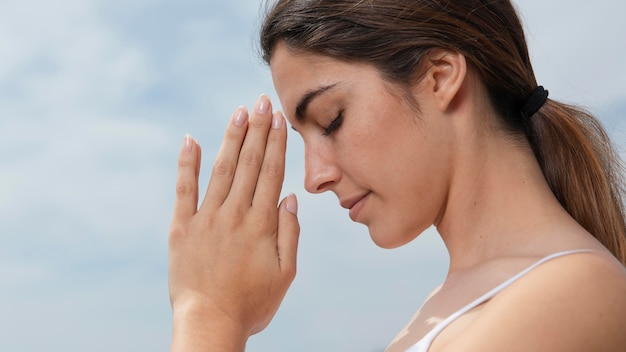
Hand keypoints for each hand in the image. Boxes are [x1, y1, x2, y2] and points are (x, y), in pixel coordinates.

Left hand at [168, 95, 299, 350]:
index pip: (271, 173)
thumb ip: (290, 232)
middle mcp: (234, 214)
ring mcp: (206, 218)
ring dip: (231, 138)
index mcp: (261, 224)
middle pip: (249, 163)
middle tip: (262, 101)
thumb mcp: (285, 273)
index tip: (279, 118)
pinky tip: (192, 140)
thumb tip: (290, 196)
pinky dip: (188, 163)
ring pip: (221, 169)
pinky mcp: (181, 227)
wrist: (209, 323)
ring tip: (239, 112)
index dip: (276, 143)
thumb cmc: (252, 303)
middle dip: (258, 130)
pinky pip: (184, 189)